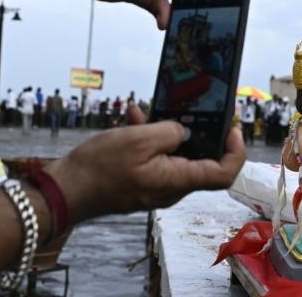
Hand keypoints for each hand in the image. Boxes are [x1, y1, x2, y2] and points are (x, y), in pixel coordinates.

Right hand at [45, 106, 245, 223]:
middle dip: (197, 133)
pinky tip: (133, 119)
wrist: (66, 190)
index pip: (223, 174)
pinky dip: (149, 140)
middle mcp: (171, 189)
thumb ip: (170, 132)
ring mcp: (155, 188)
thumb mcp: (139, 139)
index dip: (235, 151)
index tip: (232, 129)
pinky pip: (155, 160)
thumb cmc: (100, 168)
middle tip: (190, 110)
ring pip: (174, 157)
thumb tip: (185, 132)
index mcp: (177, 181)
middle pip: (201, 162)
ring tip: (149, 112)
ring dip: (167, 132)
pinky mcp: (140, 184)